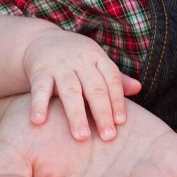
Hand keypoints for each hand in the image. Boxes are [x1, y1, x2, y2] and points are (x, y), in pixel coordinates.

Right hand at [24, 28, 140, 139]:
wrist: (42, 39)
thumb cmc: (76, 58)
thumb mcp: (96, 62)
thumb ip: (114, 78)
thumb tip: (138, 88)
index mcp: (97, 58)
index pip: (111, 79)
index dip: (117, 100)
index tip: (121, 122)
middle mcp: (80, 61)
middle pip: (94, 88)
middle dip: (102, 113)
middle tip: (108, 137)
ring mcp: (59, 65)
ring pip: (70, 90)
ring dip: (76, 114)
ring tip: (81, 137)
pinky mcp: (39, 70)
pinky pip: (40, 88)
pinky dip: (38, 104)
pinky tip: (38, 121)